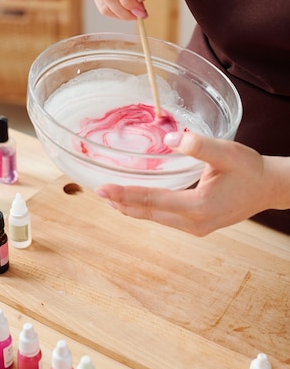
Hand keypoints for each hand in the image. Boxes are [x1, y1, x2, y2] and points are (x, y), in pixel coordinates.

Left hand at [95, 132, 281, 235]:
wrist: (269, 187)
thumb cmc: (250, 169)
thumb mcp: (226, 152)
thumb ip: (198, 145)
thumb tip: (170, 141)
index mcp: (197, 207)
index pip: (152, 200)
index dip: (125, 193)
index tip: (103, 189)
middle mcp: (194, 223)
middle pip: (149, 214)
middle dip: (122, 203)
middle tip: (98, 192)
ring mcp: (196, 228)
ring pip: (156, 219)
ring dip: (132, 208)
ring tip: (111, 198)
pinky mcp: (199, 226)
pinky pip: (165, 219)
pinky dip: (147, 210)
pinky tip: (137, 204)